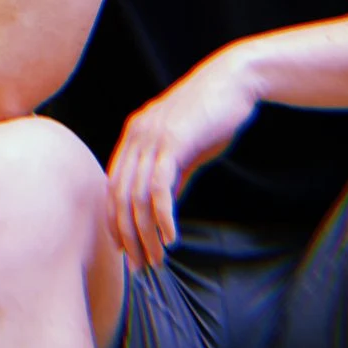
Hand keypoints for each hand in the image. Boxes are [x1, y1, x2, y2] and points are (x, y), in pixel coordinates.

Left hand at [106, 55, 259, 269]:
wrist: (234, 82)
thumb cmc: (212, 115)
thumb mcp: (185, 149)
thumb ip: (171, 176)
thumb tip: (163, 209)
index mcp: (134, 136)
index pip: (113, 187)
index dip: (115, 221)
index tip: (125, 250)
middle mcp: (136, 136)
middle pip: (120, 196)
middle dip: (128, 236)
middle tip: (139, 266)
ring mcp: (152, 137)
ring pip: (138, 196)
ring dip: (145, 233)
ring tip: (157, 259)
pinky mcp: (172, 142)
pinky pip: (160, 187)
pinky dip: (163, 216)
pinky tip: (172, 238)